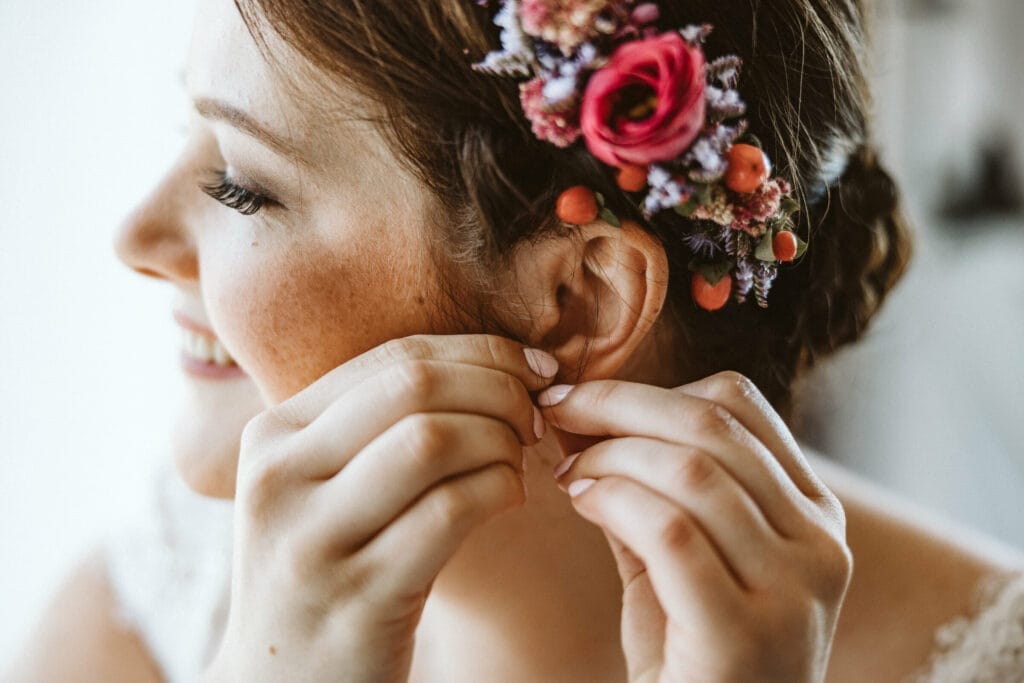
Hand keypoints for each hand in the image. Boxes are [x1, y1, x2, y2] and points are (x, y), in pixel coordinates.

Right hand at [206, 335, 556, 682]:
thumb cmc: (328, 567)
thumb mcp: (323, 486)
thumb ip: (378, 422)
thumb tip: (495, 361)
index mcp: (273, 433)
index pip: (395, 357)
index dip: (482, 352)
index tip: (535, 369)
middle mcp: (280, 477)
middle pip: (415, 387)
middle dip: (499, 390)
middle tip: (535, 419)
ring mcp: (312, 538)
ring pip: (433, 439)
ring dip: (500, 441)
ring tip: (517, 462)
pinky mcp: (358, 595)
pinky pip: (451, 510)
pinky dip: (499, 490)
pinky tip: (509, 499)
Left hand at [539, 371, 851, 682]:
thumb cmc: (692, 652)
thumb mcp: (680, 560)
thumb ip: (648, 490)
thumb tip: (583, 416)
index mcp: (813, 513)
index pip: (739, 403)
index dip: (650, 387)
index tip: (583, 395)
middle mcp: (820, 542)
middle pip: (711, 425)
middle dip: (617, 405)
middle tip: (554, 410)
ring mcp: (794, 589)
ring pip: (692, 471)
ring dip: (609, 455)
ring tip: (565, 471)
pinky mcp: (748, 633)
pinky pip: (671, 531)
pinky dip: (614, 500)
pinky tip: (581, 501)